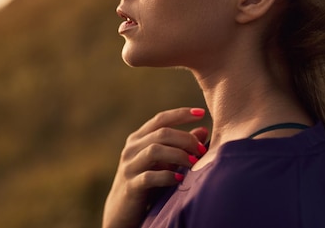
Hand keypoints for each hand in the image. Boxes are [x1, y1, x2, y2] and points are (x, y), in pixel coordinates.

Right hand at [102, 107, 207, 227]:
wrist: (121, 211)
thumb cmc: (148, 183)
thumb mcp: (164, 162)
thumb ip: (181, 146)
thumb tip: (203, 130)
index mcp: (138, 138)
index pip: (160, 119)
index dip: (181, 114)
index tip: (201, 112)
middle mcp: (131, 149)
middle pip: (162, 133)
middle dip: (185, 138)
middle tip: (202, 149)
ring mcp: (129, 166)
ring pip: (155, 150)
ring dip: (179, 155)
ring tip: (195, 163)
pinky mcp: (131, 186)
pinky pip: (149, 177)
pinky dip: (167, 176)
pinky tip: (180, 178)